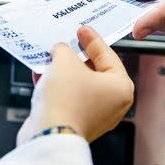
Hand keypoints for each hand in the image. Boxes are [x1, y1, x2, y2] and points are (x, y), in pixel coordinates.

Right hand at [17, 26, 133, 144]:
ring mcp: (95, 116)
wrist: (49, 135)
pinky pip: (68, 98)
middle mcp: (112, 104)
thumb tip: (60, 51)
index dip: (92, 39)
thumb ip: (65, 50)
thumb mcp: (65, 61)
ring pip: (79, 85)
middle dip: (76, 57)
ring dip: (63, 71)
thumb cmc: (66, 101)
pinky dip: (57, 87)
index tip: (83, 30)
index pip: (108, 55)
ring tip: (51, 58)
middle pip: (94, 71)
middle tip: (67, 43)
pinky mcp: (76, 124)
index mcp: (121, 87)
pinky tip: (43, 76)